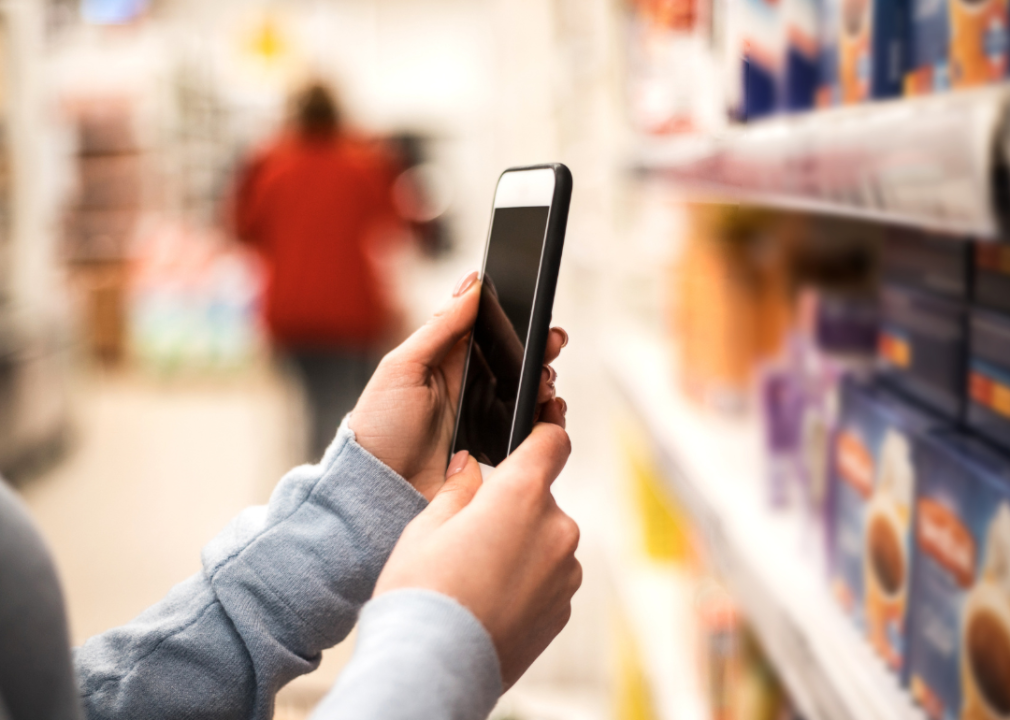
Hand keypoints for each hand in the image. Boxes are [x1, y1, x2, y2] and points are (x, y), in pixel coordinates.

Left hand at [350, 270, 568, 499]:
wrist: (379, 490)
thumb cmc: (379, 428)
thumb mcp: (402, 367)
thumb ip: (439, 326)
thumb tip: (471, 284)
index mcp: (446, 360)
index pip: (489, 332)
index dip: (516, 322)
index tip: (538, 316)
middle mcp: (469, 386)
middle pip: (516, 360)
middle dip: (539, 350)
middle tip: (552, 345)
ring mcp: (485, 417)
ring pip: (528, 393)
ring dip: (543, 384)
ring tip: (545, 384)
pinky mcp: (496, 448)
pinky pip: (529, 429)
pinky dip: (544, 420)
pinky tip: (547, 413)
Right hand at [373, 419, 580, 688]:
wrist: (434, 669)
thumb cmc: (422, 595)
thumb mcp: (426, 527)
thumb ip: (459, 489)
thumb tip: (470, 468)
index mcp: (521, 496)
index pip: (552, 442)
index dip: (543, 432)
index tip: (536, 431)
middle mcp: (555, 529)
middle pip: (540, 498)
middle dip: (512, 507)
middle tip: (469, 535)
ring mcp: (564, 572)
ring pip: (544, 540)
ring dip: (520, 546)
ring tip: (475, 576)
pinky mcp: (564, 608)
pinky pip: (548, 577)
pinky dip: (526, 581)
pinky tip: (489, 599)